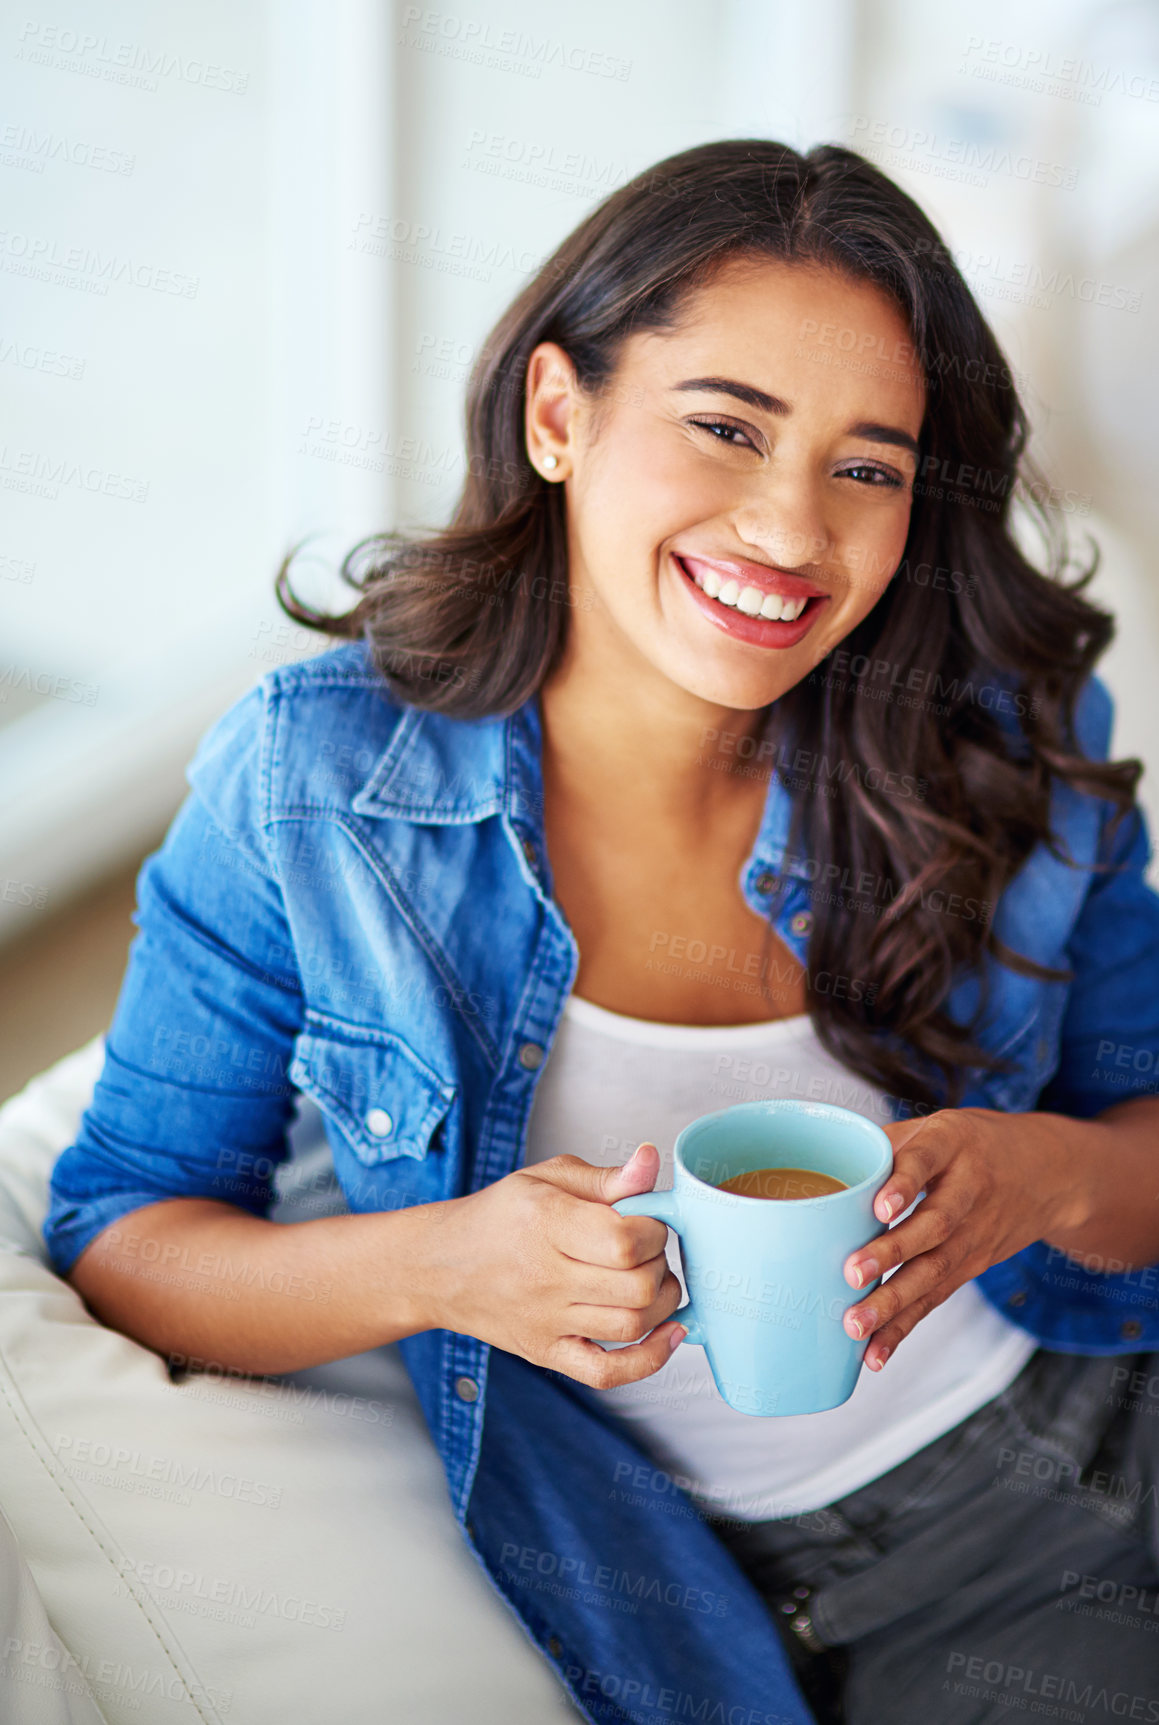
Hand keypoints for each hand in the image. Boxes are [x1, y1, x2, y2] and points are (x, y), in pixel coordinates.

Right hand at [420, 1144, 685, 1387]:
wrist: (439, 1266)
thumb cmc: (498, 1217)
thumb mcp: (548, 1178)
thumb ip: (605, 1177)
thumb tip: (650, 1161)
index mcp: (546, 1222)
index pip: (625, 1240)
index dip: (654, 1230)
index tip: (647, 1221)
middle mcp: (545, 1277)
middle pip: (637, 1286)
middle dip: (660, 1265)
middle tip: (649, 1251)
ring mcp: (546, 1322)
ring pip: (631, 1326)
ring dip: (661, 1304)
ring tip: (652, 1281)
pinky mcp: (547, 1353)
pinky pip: (606, 1373)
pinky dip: (648, 1360)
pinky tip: (668, 1334)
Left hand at [839, 1108, 1082, 1371]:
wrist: (1050, 1175)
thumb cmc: (973, 1145)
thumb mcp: (938, 1127)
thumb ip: (886, 1144)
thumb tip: (825, 1170)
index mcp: (953, 1143)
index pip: (926, 1162)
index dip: (904, 1184)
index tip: (880, 1208)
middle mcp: (968, 1190)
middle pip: (933, 1226)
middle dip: (891, 1253)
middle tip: (852, 1273)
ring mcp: (973, 1234)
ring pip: (934, 1270)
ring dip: (893, 1302)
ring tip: (855, 1324)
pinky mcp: (970, 1267)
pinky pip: (935, 1298)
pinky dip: (904, 1328)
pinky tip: (875, 1352)